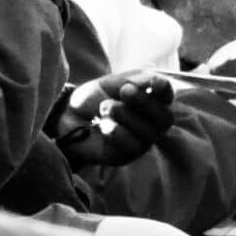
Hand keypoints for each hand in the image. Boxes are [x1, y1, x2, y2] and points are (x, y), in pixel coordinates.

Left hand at [56, 69, 174, 167]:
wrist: (68, 117)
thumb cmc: (93, 98)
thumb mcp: (114, 82)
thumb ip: (138, 81)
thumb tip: (161, 82)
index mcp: (150, 100)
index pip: (167, 97)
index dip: (165, 91)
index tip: (154, 84)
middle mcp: (150, 122)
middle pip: (164, 118)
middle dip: (146, 102)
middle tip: (124, 91)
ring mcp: (141, 140)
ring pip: (149, 133)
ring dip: (126, 116)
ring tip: (105, 107)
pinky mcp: (128, 154)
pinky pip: (133, 146)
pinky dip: (119, 132)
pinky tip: (104, 126)